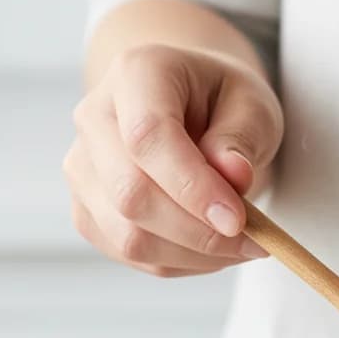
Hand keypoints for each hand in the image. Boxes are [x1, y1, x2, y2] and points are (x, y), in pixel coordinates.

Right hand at [64, 45, 283, 276]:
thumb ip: (242, 137)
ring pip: (129, 236)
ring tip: (241, 245)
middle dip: (199, 232)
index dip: (193, 187)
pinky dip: (181, 263)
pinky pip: (132, 255)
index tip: (238, 219)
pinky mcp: (89, 210)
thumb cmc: (223, 103)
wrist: (191, 108)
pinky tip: (213, 248)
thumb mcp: (252, 103)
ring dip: (195, 255)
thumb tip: (234, 176)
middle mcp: (94, 118)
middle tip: (254, 240)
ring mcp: (83, 168)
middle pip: (131, 194)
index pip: (148, 137)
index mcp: (136, 74)